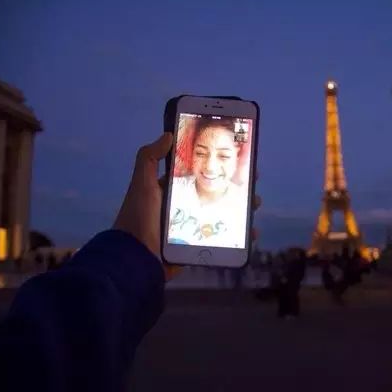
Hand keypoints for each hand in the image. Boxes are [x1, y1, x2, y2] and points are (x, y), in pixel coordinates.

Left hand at [114, 133, 260, 281]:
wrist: (136, 257)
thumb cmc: (140, 217)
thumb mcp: (141, 183)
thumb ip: (149, 157)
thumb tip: (167, 134)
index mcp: (172, 191)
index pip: (200, 174)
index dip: (218, 167)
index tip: (235, 160)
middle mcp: (185, 207)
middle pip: (217, 194)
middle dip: (237, 187)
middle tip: (253, 182)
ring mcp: (194, 227)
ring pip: (225, 215)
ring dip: (243, 209)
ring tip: (254, 204)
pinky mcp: (200, 245)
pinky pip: (224, 239)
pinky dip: (240, 237)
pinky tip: (250, 234)